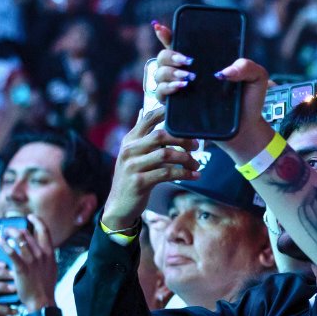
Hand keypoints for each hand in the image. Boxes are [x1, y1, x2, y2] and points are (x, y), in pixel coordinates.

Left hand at [0, 215, 58, 310]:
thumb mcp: (51, 269)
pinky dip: (4, 244)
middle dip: (16, 228)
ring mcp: (32, 261)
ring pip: (19, 239)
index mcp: (49, 253)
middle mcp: (42, 254)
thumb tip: (44, 249)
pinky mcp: (21, 268)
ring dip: (9, 233)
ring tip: (2, 232)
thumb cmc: (45, 287)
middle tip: (8, 228)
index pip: (45, 230)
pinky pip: (11, 252)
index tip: (30, 217)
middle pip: (28, 233)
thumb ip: (47, 257)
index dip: (37, 221)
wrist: (41, 301)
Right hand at [0, 259, 16, 315]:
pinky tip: (16, 311)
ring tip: (15, 289)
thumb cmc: (2, 305)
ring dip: (1, 287)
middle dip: (1, 274)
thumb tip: (23, 268)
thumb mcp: (4, 292)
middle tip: (15, 276)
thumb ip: (8, 281)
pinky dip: (4, 308)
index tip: (6, 264)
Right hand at [102, 107, 199, 230]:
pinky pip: (167, 173)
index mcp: (130, 140)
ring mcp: (133, 166)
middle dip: (183, 139)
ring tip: (196, 164)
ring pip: (166, 154)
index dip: (165, 111)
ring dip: (186, 159)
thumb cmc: (132, 176)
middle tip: (197, 146)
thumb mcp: (133, 153)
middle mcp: (129, 150)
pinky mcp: (139, 182)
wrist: (120, 205)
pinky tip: (195, 176)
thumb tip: (143, 110)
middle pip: (160, 135)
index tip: (184, 110)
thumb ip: (140, 133)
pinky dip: (184, 173)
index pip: (148, 118)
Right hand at [152, 25, 277, 156]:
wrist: (247, 127)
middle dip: (170, 55)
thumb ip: (246, 66)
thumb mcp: (256, 77)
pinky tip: (181, 87)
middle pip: (163, 57)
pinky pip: (160, 95)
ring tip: (189, 77)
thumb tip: (223, 72)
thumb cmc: (249, 99)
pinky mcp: (177, 108)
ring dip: (169, 72)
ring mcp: (179, 90)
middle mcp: (186, 73)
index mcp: (202, 61)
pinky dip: (167, 88)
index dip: (166, 34)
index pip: (178, 44)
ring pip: (158, 74)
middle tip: (188, 61)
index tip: (161, 29)